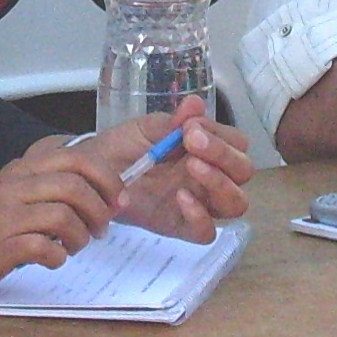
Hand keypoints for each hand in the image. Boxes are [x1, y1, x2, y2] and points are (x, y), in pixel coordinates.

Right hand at [0, 136, 123, 295]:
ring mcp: (4, 215)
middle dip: (100, 209)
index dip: (107, 177)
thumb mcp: (10, 193)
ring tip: (74, 246)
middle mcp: (13, 185)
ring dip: (81, 237)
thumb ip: (47, 186)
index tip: (117, 198)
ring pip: (64, 216)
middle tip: (101, 228)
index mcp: (20, 169)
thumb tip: (100, 191)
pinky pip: (44, 247)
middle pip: (76, 185)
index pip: (77, 156)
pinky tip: (51, 260)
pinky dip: (58, 257)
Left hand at [83, 96, 253, 240]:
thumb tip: (195, 103)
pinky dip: (200, 216)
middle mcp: (210, 177)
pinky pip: (207, 232)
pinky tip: (180, 197)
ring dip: (220, 183)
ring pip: (235, 203)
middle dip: (224, 155)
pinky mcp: (181, 227)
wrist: (93, 173)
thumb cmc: (124, 147)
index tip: (191, 127)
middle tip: (191, 143)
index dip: (222, 136)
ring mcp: (199, 203)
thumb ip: (172, 121)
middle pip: (243, 172)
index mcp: (207, 150)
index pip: (237, 143)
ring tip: (191, 166)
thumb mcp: (146, 129)